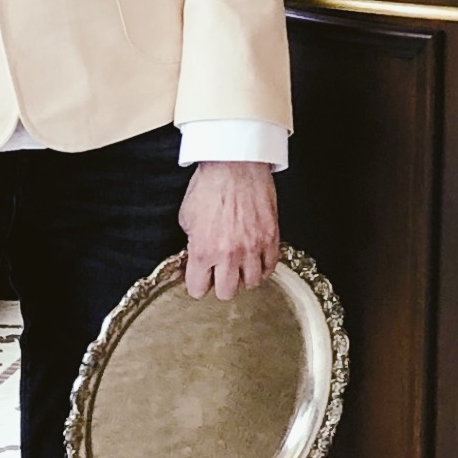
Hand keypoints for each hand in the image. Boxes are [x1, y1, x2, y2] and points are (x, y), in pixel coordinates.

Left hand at [180, 161, 279, 300]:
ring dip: (244, 277)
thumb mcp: (186, 217)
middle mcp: (228, 255)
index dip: (197, 284)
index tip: (200, 278)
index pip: (198, 289)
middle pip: (227, 293)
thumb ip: (191, 243)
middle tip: (220, 273)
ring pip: (251, 284)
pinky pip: (270, 267)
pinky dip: (263, 267)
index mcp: (202, 251)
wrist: (235, 164)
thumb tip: (193, 255)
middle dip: (221, 284)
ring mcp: (252, 248)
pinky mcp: (271, 238)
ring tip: (239, 266)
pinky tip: (256, 261)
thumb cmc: (210, 185)